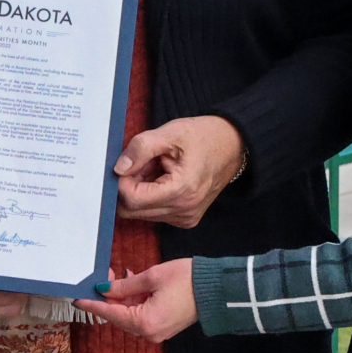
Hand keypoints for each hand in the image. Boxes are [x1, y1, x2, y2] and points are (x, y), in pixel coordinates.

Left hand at [74, 258, 197, 342]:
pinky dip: (134, 301)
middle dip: (108, 297)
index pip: (110, 313)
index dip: (92, 304)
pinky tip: (132, 283)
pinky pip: (141, 315)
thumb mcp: (152, 277)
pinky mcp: (164, 326)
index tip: (77, 298)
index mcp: (144, 322)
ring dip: (121, 297)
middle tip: (101, 277)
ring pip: (129, 315)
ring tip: (118, 275)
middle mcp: (149, 332)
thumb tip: (105, 289)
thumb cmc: (187, 280)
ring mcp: (157, 331)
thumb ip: (125, 285)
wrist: (216, 289)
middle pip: (119, 316)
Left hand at [114, 115, 244, 228]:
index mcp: (182, 190)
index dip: (121, 181)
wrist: (232, 145)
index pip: (133, 200)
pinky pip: (154, 213)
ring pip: (142, 213)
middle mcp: (184, 211)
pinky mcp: (185, 219)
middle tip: (140, 164)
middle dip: (130, 187)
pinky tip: (162, 178)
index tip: (127, 163)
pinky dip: (151, 197)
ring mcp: (185, 218)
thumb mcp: (170, 133)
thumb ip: (141, 148)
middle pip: (134, 211)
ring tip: (155, 168)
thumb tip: (118, 168)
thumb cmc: (204, 137)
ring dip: (140, 191)